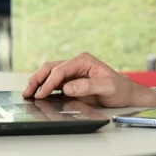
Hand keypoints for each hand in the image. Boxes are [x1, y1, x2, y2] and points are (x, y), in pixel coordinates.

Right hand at [22, 53, 155, 107]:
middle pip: (50, 68)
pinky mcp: (71, 82)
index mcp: (83, 61)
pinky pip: (54, 83)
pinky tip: (38, 95)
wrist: (127, 94)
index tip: (41, 93)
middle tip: (28, 92)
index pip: (61, 69)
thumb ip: (87, 86)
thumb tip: (67, 87)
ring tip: (28, 93)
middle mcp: (76, 64)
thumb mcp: (107, 87)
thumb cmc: (120, 89)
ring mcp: (72, 73)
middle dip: (38, 79)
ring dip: (38, 82)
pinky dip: (44, 88)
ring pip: (49, 73)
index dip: (49, 82)